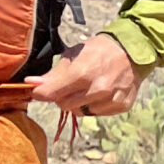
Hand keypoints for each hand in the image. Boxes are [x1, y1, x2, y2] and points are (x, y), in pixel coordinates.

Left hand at [30, 34, 146, 117]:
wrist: (132, 51)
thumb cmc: (98, 50)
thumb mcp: (73, 55)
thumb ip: (53, 74)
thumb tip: (31, 84)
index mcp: (81, 73)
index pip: (50, 94)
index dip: (41, 93)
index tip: (39, 91)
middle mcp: (98, 89)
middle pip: (64, 105)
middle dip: (62, 97)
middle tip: (69, 86)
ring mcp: (111, 99)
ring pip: (81, 112)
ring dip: (79, 103)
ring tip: (87, 89)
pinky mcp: (121, 105)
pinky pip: (98, 113)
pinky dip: (94, 105)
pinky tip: (100, 93)